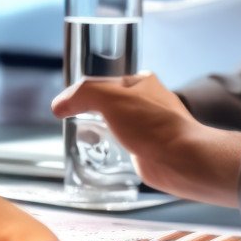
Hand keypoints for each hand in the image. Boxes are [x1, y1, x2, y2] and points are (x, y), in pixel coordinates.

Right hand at [52, 72, 240, 206]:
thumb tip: (59, 105)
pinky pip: (120, 143)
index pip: (103, 80)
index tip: (64, 104)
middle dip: (88, 111)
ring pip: (113, 123)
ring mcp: (147, 125)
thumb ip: (82, 94)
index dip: (81, 91)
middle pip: (106, 102)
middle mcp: (145, 101)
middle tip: (70, 120)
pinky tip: (101, 151)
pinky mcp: (147, 147)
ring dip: (97, 130)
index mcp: (140, 82)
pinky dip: (108, 147)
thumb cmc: (152, 124)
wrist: (180, 159)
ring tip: (82, 137)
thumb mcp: (109, 97)